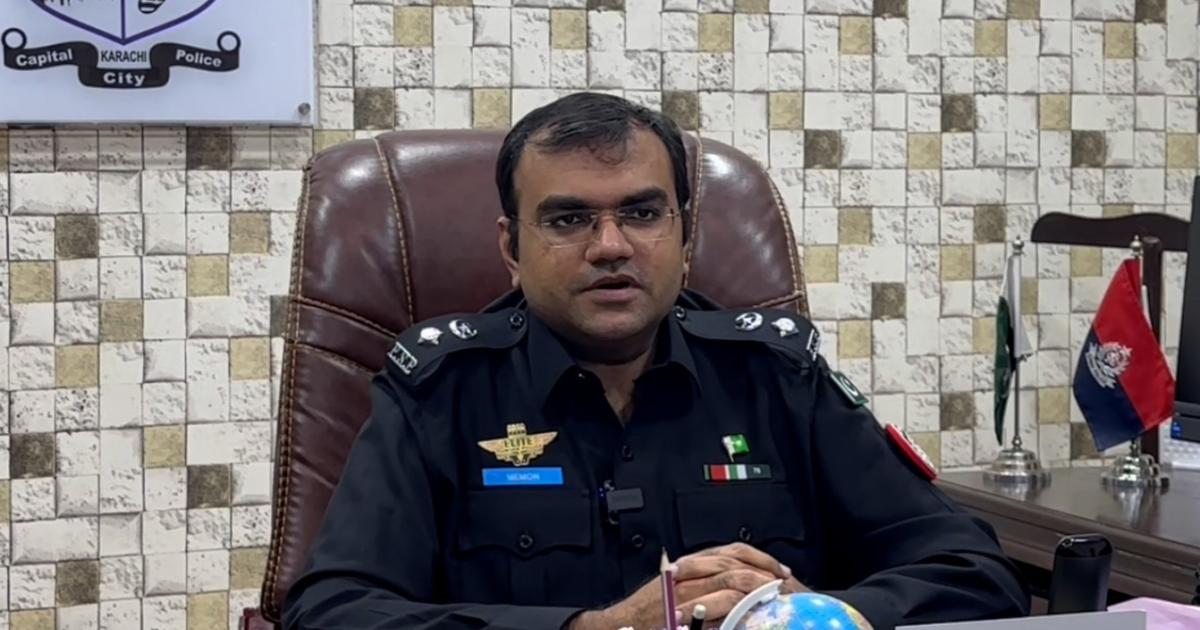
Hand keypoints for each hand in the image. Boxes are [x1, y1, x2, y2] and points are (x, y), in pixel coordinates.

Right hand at [568, 543, 801, 629]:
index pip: (730, 551)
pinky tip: (752, 605)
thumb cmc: (648, 612)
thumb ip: (702, 582)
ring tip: (774, 592)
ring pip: (729, 576)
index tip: (777, 568)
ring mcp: (686, 589)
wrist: (622, 623)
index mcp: (690, 564)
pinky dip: (737, 600)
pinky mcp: (684, 606)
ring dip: (755, 583)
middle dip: (762, 569)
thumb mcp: (676, 588)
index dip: (757, 557)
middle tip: (782, 580)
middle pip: (733, 560)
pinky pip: (717, 599)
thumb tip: (740, 586)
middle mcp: (688, 570)